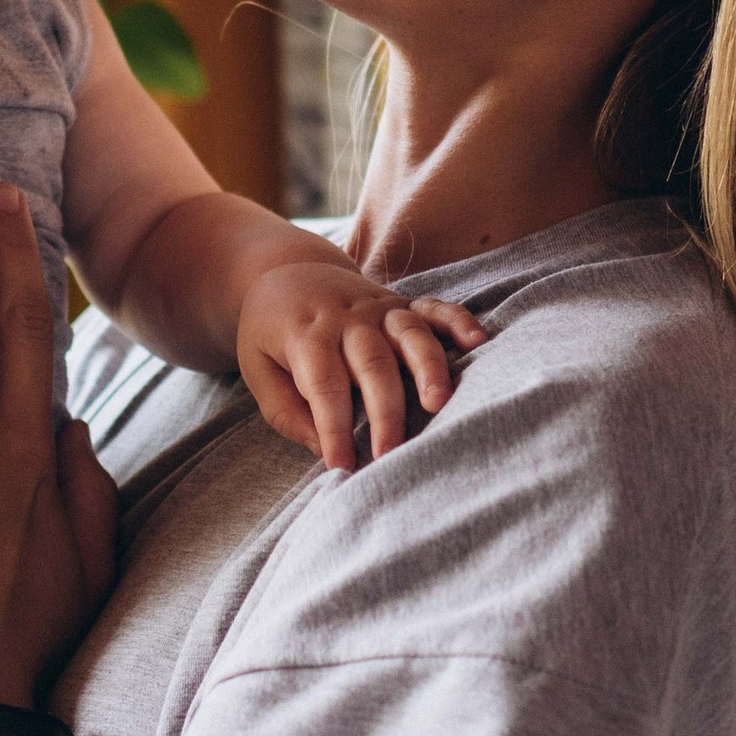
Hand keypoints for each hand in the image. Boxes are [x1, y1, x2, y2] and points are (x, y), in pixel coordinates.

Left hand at [236, 256, 483, 473]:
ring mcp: (379, 307)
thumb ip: (285, 411)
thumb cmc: (271, 332)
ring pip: (409, 334)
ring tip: (439, 403)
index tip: (341, 465)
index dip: (334, 427)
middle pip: (372, 364)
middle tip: (390, 455)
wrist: (285, 270)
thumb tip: (320, 448)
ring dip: (427, 367)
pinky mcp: (402, 302)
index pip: (324, 385)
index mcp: (306, 335)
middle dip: (385, 412)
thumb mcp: (257, 369)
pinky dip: (458, 321)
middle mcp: (347, 319)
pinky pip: (435, 308)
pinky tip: (478, 341)